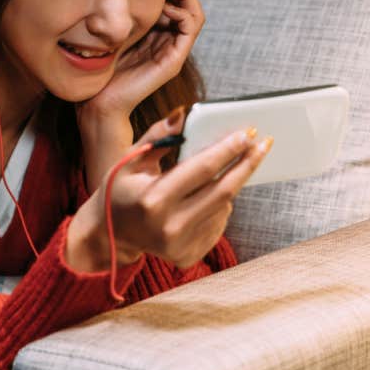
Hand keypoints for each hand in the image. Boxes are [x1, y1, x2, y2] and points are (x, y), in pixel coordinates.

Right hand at [66, 110, 272, 271]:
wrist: (106, 235)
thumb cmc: (118, 191)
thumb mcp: (129, 159)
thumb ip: (158, 136)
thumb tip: (184, 113)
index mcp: (153, 200)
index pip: (202, 169)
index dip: (228, 149)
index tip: (247, 133)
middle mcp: (169, 227)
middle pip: (223, 190)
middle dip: (247, 164)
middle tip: (263, 144)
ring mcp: (180, 246)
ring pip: (224, 207)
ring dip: (232, 183)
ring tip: (229, 167)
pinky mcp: (188, 256)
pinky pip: (218, 224)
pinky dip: (220, 205)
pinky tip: (209, 195)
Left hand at [82, 0, 204, 117]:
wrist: (97, 100)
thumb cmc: (100, 66)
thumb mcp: (113, 29)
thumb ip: (124, 11)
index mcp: (157, 33)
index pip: (177, 1)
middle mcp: (168, 41)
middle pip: (189, 4)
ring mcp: (173, 51)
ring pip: (195, 14)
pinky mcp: (173, 61)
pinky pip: (190, 29)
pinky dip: (182, 12)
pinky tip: (164, 7)